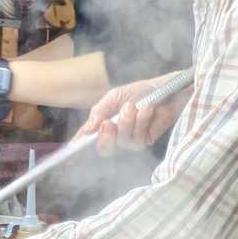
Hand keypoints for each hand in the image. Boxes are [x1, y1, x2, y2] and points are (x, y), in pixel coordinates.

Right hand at [74, 76, 188, 155]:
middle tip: (109, 123)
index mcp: (103, 124)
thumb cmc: (139, 92)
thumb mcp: (114, 96)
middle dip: (106, 136)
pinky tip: (147, 109)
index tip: (72, 148)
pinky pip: (138, 138)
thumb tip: (88, 129)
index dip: (79, 144)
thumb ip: (100, 111)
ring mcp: (130, 140)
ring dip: (127, 121)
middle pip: (104, 148)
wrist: (165, 90)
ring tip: (135, 105)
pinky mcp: (145, 141)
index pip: (88, 137)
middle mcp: (115, 135)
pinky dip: (142, 121)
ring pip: (122, 141)